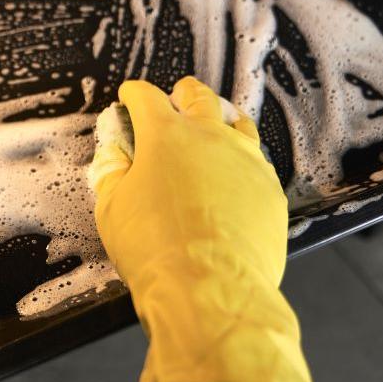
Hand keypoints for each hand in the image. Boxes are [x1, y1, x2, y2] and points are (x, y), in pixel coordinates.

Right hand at [90, 78, 326, 381]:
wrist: (210, 288)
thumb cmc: (153, 248)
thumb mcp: (112, 209)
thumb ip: (112, 173)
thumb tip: (114, 157)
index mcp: (165, 136)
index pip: (146, 98)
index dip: (133, 94)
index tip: (129, 97)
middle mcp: (210, 138)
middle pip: (199, 98)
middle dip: (185, 93)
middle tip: (178, 95)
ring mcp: (246, 161)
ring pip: (238, 125)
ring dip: (222, 121)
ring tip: (216, 127)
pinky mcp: (270, 190)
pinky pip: (258, 164)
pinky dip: (243, 162)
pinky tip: (236, 176)